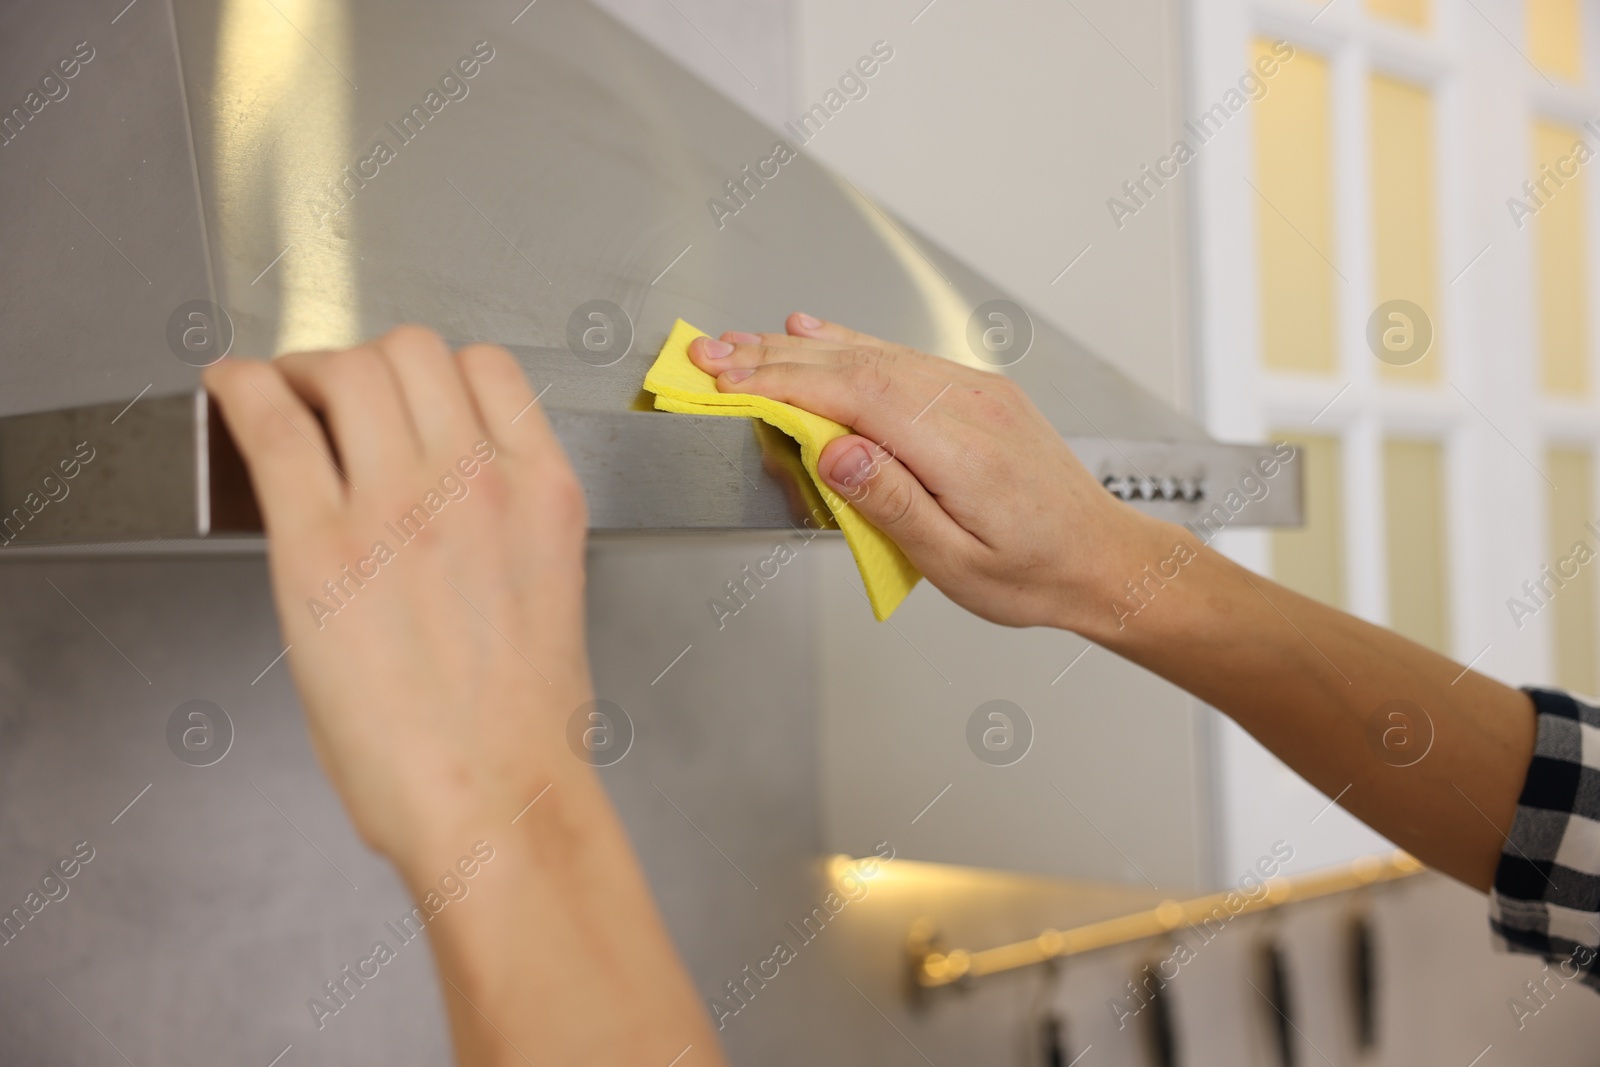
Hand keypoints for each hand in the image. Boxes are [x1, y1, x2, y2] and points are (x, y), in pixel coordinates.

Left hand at [205, 326, 593, 874]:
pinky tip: (229, 386)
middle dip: (367, 362)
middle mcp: (477, 482)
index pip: (487, 369)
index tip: (406, 387)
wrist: (499, 797)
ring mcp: (400, 509)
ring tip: (289, 394)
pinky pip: (272, 428)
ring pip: (349, 370)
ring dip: (311, 369)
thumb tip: (431, 496)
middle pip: (411, 353)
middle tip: (336, 392)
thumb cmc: (522, 728)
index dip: (437, 367)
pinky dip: (243, 388)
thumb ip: (497, 528)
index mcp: (542, 494)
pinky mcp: (320, 548)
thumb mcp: (545, 593)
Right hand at [688, 313, 1154, 629]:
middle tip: (707, 355)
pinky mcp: (974, 389)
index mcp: (962, 451)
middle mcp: (969, 405)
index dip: (783, 384)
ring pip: (873, 352)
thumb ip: (893, 502)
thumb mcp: (957, 564)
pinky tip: (812, 331)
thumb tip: (835, 452)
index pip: (856, 397)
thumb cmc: (1033, 573)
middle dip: (773, 357)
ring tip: (738, 344)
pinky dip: (846, 344)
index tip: (726, 381)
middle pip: (855, 363)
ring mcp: (974, 390)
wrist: (1103, 558)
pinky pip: (899, 355)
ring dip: (799, 347)